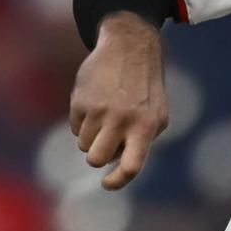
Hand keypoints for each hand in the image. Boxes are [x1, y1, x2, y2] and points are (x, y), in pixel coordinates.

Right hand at [69, 12, 168, 189]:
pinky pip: (74, 127)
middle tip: (103, 142)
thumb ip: (142, 141)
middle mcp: (122, 120)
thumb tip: (119, 167)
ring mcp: (99, 110)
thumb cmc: (145, 87)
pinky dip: (82, 120)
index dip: (117, 181)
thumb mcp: (156, 114)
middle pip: (97, 159)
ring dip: (90, 136)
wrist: (129, 46)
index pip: (131, 167)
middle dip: (97, 155)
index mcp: (146, 126)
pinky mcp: (80, 100)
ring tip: (105, 113)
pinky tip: (95, 101)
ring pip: (83, 144)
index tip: (107, 183)